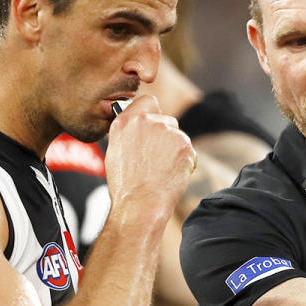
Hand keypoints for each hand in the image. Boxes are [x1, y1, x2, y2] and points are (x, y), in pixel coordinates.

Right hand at [104, 95, 195, 222]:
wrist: (139, 204)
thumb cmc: (126, 185)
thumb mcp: (116, 151)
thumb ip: (130, 133)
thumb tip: (142, 127)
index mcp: (124, 121)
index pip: (148, 101)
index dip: (153, 115)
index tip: (153, 128)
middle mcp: (144, 121)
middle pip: (168, 119)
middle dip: (167, 136)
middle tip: (157, 160)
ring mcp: (165, 131)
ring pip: (179, 136)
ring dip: (176, 150)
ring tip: (162, 171)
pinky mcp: (183, 144)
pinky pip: (189, 151)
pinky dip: (185, 162)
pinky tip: (172, 175)